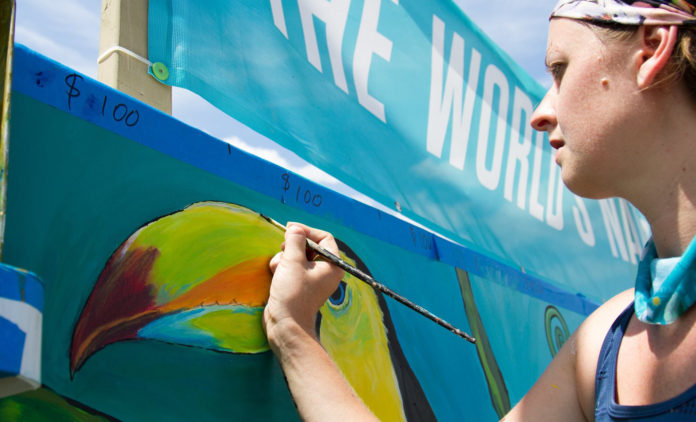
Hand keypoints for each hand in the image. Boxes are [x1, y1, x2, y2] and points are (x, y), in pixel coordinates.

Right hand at [263, 223, 344, 342]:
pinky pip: (291, 268)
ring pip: (296, 256)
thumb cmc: (293, 293)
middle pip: (309, 246)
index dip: (307, 231)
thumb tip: (295, 228)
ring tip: (279, 268)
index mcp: (333, 265)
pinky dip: (282, 268)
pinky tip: (276, 275)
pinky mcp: (299, 285)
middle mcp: (325, 271)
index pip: (324, 238)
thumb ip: (294, 240)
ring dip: (284, 258)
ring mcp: (312, 279)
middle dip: (292, 246)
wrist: (285, 324)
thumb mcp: (293, 261)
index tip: (290, 228)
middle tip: (283, 247)